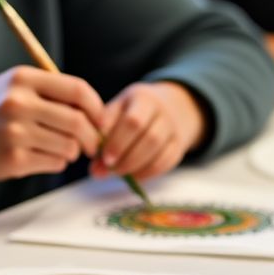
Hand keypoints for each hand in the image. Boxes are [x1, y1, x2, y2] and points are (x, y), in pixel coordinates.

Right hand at [0, 66, 103, 188]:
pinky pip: (55, 163)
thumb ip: (50, 91)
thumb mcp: (13, 86)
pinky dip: (57, 163)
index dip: (97, 107)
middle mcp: (19, 102)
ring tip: (61, 149)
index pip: (77, 89)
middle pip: (78, 121)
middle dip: (93, 137)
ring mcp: (16, 132)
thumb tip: (96, 111)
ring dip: (73, 152)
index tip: (101, 119)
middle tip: (93, 144)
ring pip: (69, 146)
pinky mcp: (14, 159)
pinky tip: (43, 156)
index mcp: (22, 78)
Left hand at [90, 82, 206, 179]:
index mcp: (144, 98)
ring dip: (136, 167)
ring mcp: (174, 130)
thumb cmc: (132, 108)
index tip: (104, 157)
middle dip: (127, 157)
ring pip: (160, 154)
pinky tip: (132, 176)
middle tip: (109, 167)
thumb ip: (103, 135)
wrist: (169, 104)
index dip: (118, 142)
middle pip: (150, 138)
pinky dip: (147, 173)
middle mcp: (164, 113)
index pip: (134, 121)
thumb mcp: (116, 110)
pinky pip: (166, 164)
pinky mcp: (178, 147)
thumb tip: (95, 168)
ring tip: (117, 172)